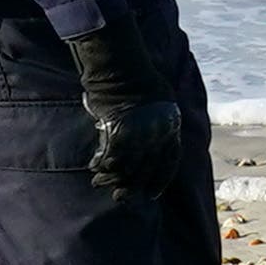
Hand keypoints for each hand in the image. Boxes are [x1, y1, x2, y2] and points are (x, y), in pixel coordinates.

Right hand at [64, 27, 194, 200]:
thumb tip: (157, 135)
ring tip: (101, 184)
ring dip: (113, 178)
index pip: (169, 162)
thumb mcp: (161, 99)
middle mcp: (157, 133)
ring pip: (127, 166)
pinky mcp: (118, 129)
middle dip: (133, 186)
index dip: (159, 181)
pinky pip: (110, 155)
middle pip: (146, 169)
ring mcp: (138, 133)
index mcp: (170, 126)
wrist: (123, 66)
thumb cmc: (140, 78)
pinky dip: (101, 164)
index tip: (151, 195)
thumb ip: (158, 120)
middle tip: (122, 198)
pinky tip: (94, 168)